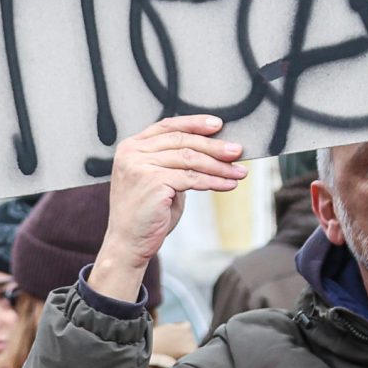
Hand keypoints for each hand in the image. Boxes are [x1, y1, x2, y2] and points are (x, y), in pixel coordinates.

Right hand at [96, 116, 246, 301]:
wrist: (128, 243)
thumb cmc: (146, 214)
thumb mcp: (159, 180)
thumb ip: (175, 163)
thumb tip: (211, 150)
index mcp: (132, 147)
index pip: (167, 126)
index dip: (194, 123)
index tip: (218, 124)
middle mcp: (133, 153)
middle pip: (182, 141)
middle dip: (214, 146)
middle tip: (237, 151)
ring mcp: (141, 166)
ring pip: (190, 158)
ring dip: (219, 166)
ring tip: (239, 171)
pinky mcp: (153, 182)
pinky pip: (191, 178)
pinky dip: (213, 181)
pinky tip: (227, 184)